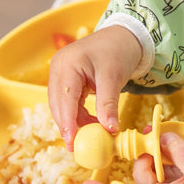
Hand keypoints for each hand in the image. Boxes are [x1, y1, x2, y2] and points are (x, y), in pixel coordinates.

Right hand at [48, 25, 141, 150]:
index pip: (64, 98)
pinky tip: (90, 124)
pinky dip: (79, 115)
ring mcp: (62, 74)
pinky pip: (70, 102)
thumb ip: (108, 104)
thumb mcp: (114, 77)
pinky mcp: (69, 80)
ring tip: (88, 137)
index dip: (67, 122)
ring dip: (74, 122)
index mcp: (67, 64)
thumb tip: (109, 130)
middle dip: (68, 126)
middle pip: (58, 104)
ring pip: (62, 106)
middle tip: (78, 146)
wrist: (125, 36)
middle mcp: (59, 69)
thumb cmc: (119, 50)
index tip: (72, 142)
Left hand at [82, 132, 183, 183]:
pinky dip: (171, 163)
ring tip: (173, 143)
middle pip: (143, 174)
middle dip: (149, 154)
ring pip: (156, 172)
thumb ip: (179, 151)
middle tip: (157, 136)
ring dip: (163, 157)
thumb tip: (164, 138)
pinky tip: (180, 153)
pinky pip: (167, 175)